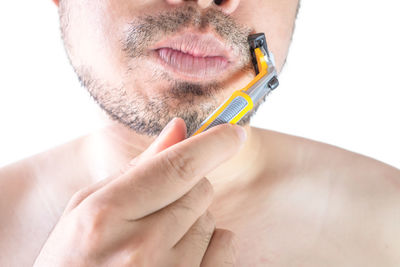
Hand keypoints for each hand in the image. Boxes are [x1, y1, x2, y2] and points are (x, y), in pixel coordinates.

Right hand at [33, 118, 245, 266]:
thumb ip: (137, 167)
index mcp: (107, 215)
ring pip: (210, 218)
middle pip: (200, 189)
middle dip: (187, 187)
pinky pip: (226, 247)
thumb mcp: (89, 206)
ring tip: (157, 240)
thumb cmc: (74, 257)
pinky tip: (178, 256)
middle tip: (158, 206)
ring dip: (193, 220)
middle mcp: (141, 248)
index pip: (177, 167)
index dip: (213, 143)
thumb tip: (179, 129)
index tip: (233, 132)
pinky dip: (210, 245)